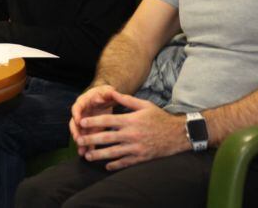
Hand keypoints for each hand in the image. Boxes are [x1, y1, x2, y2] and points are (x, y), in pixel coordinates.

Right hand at [69, 84, 118, 154]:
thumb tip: (100, 98)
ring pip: (79, 133)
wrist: (107, 99)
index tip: (78, 121)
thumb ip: (105, 94)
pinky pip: (87, 138)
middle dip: (75, 132)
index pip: (76, 108)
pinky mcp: (90, 129)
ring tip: (81, 152)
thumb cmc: (105, 94)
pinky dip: (88, 146)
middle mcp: (81, 113)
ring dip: (80, 142)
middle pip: (74, 123)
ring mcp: (84, 122)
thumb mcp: (106, 91)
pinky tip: (90, 154)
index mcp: (83, 102)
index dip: (76, 114)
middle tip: (77, 139)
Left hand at [73, 90, 188, 169]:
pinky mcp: (142, 157)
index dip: (93, 122)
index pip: (107, 120)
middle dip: (90, 139)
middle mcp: (132, 134)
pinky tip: (106, 166)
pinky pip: (125, 162)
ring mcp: (136, 147)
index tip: (81, 123)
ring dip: (99, 155)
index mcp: (131, 120)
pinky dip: (115, 165)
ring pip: (113, 152)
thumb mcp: (144, 105)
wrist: (179, 134)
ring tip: (87, 156)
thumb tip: (111, 91)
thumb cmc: (160, 118)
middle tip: (79, 140)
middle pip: (107, 138)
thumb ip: (127, 99)